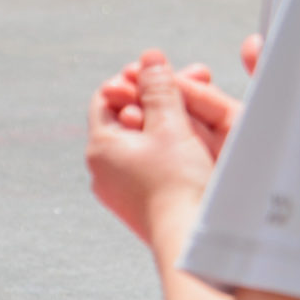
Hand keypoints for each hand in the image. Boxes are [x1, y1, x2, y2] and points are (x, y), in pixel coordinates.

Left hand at [88, 49, 217, 249]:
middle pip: (125, 117)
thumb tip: (149, 59)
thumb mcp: (171, 126)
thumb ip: (160, 89)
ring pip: (139, 142)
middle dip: (159, 97)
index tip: (166, 72)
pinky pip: (147, 165)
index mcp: (100, 147)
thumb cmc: (178, 184)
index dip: (136, 79)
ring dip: (167, 121)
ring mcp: (117, 190)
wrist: (188, 240)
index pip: (107, 96)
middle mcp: (101, 170)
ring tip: (199, 109)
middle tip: (195, 80)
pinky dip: (168, 148)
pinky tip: (194, 144)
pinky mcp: (136, 205)